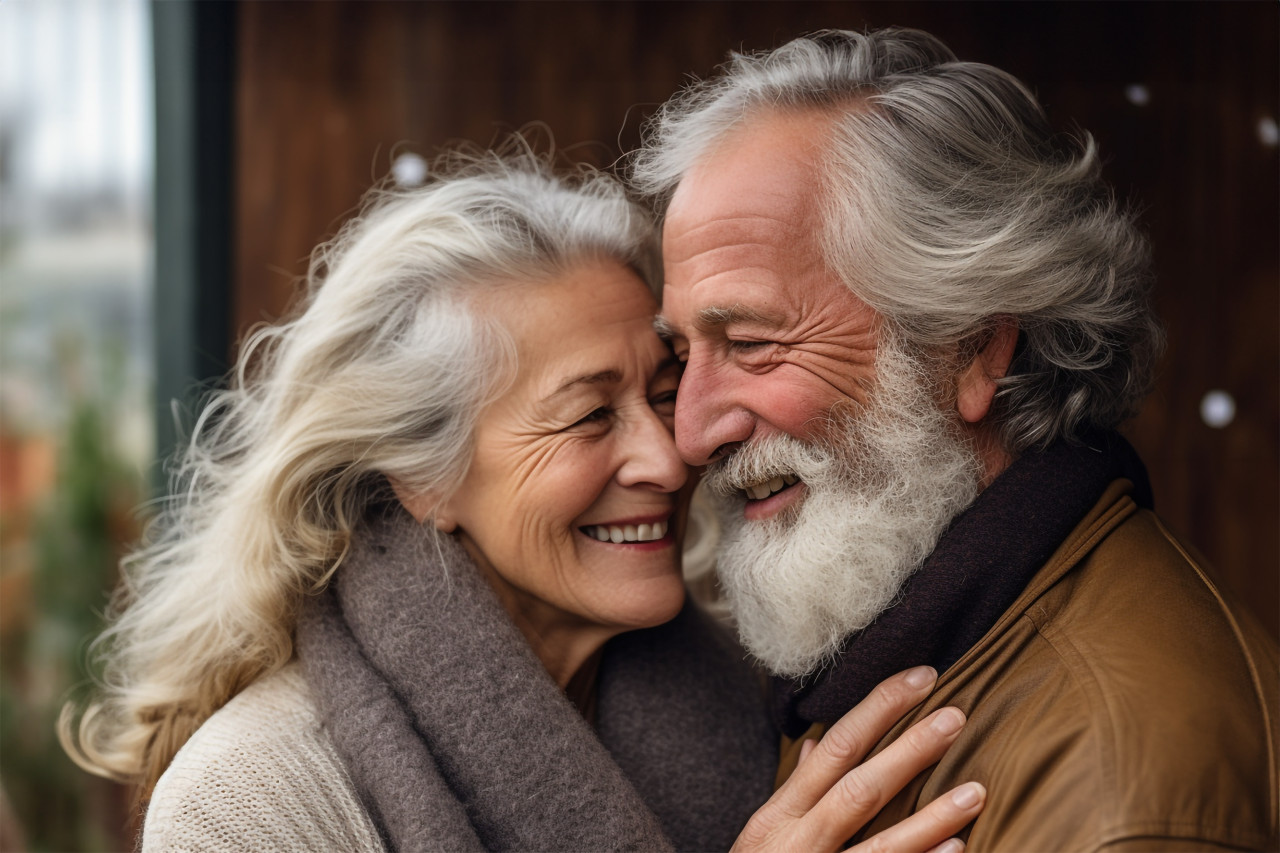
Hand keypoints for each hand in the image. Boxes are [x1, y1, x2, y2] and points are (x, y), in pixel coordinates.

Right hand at [731, 666, 984, 852]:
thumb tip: (816, 744)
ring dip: (931, 816)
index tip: (921, 677)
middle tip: (956, 715)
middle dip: (908, 750)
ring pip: (879, 844)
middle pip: (859, 788)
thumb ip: (794, 791)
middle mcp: (796, 841)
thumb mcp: (761, 834)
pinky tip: (956, 848)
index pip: (834, 747)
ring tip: (977, 791)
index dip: (878, 709)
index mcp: (779, 815)